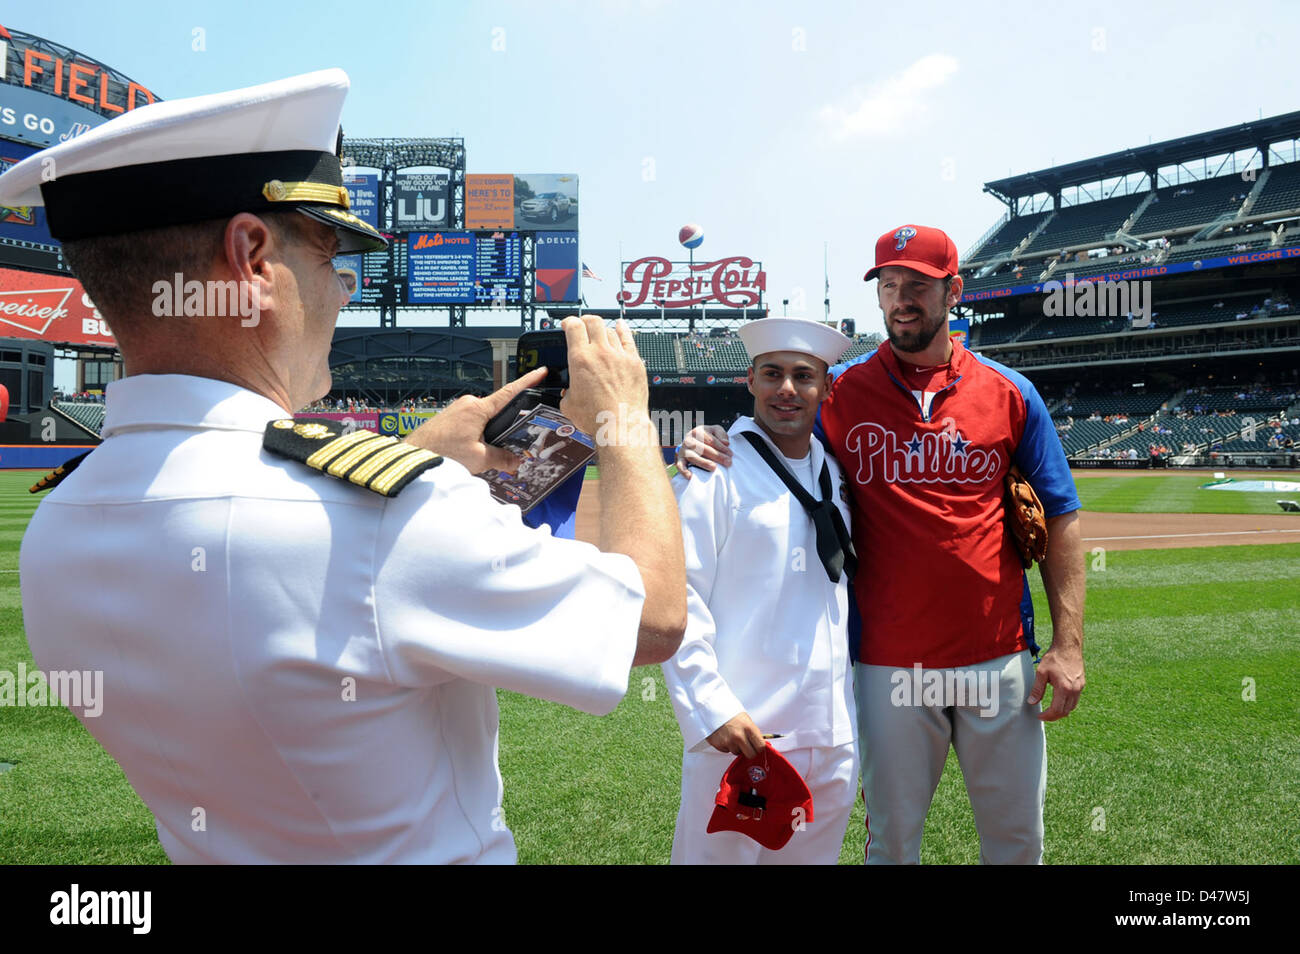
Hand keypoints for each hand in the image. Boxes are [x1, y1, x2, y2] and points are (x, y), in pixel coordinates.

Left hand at [403, 367, 547, 473]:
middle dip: (505, 425)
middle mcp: (467, 403)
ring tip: (483, 454)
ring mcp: (457, 409)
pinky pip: (470, 423)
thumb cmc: (442, 453)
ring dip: (488, 434)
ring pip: (483, 419)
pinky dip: (476, 435)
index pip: (510, 392)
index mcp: (478, 408)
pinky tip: (471, 451)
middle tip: (510, 443)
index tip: (540, 371)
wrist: (414, 456)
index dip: (528, 381)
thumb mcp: (479, 459)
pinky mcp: (449, 417)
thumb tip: (515, 461)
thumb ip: (501, 458)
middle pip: (497, 411)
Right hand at [556, 315, 649, 438]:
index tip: (567, 325)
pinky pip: (629, 339)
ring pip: (610, 330)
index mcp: (581, 359)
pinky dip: (623, 330)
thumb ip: (567, 392)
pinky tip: (621, 326)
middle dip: (585, 320)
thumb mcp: (569, 405)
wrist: (621, 426)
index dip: (568, 321)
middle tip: (582, 325)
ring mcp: (620, 356)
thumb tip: (569, 392)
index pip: (574, 326)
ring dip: (602, 329)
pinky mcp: (635, 363)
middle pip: (593, 321)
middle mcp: (601, 353)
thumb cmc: (598, 418)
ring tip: (600, 333)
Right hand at [674, 424, 731, 478]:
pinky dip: (684, 471)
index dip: (722, 447)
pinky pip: (680, 466)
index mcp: (697, 431)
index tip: (731, 454)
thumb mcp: (715, 431)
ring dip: (703, 462)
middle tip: (728, 462)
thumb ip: (721, 434)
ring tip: (714, 468)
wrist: (693, 442)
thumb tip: (726, 442)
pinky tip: (691, 477)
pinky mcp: (680, 459)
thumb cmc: (707, 437)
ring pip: (692, 456)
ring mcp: (683, 450)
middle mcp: (689, 440)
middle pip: (703, 448)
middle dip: (717, 456)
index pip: (711, 440)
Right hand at [706, 712, 765, 757]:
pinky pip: (727, 751)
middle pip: (751, 754)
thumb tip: (759, 746)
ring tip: (732, 736)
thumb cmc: (732, 714)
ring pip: (737, 752)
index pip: (761, 747)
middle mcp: (739, 736)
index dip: (759, 748)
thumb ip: (753, 734)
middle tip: (746, 746)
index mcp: (749, 728)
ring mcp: (729, 741)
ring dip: (736, 747)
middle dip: (749, 751)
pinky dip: (727, 746)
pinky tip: (725, 737)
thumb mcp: (747, 721)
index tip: (757, 747)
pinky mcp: (720, 745)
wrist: (714, 709)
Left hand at [1027, 645, 1084, 720]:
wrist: (1068, 646)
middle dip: (1054, 716)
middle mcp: (1074, 690)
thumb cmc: (1054, 658)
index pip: (1057, 710)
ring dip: (1062, 711)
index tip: (1040, 716)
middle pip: (1065, 711)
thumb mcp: (1041, 673)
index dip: (1047, 716)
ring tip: (1051, 710)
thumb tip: (1032, 702)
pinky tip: (1059, 701)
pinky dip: (1067, 704)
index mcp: (1064, 688)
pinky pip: (1075, 700)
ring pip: (1072, 707)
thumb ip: (1037, 689)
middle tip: (1044, 715)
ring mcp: (1079, 688)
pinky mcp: (1081, 684)